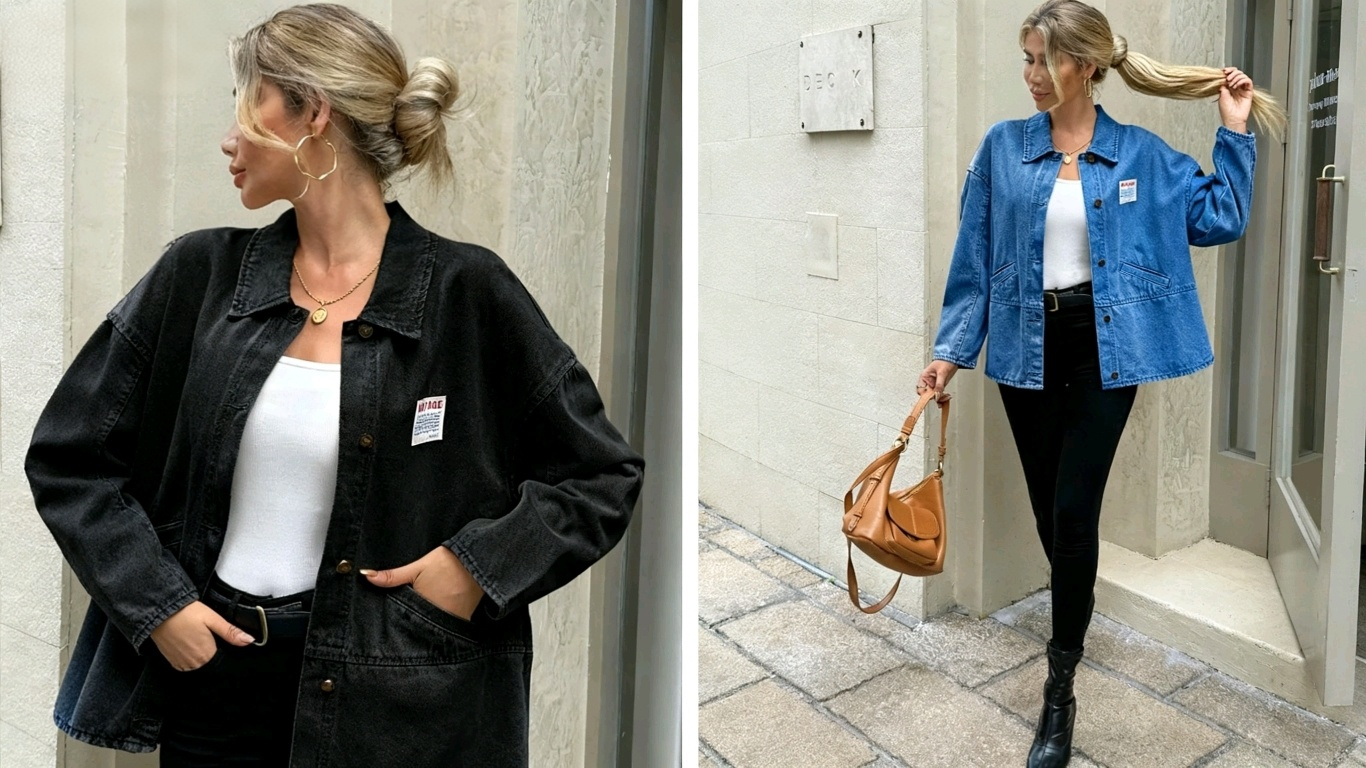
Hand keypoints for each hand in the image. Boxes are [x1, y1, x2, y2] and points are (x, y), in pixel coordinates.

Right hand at [150, 601, 254, 670]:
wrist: (159, 611)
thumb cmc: (187, 613)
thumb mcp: (213, 619)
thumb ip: (231, 632)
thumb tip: (250, 641)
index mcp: (205, 655)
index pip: (222, 664)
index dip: (226, 655)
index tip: (225, 645)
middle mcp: (192, 663)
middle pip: (209, 666)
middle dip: (214, 656)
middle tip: (212, 640)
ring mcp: (180, 663)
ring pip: (197, 666)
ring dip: (202, 658)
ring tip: (201, 640)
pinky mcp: (171, 660)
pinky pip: (185, 664)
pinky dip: (190, 658)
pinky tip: (191, 644)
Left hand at [362, 546, 485, 620]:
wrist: (480, 561)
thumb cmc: (448, 563)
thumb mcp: (418, 567)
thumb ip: (393, 576)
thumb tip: (366, 575)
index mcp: (422, 607)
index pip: (403, 619)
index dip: (395, 619)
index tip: (388, 624)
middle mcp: (436, 619)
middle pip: (417, 625)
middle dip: (410, 623)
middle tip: (404, 620)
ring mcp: (451, 620)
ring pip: (431, 625)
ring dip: (425, 623)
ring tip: (422, 614)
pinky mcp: (463, 619)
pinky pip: (446, 624)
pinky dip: (440, 621)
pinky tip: (438, 612)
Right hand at [917, 360, 958, 402]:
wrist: (953, 358)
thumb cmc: (945, 362)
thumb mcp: (942, 373)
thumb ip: (939, 384)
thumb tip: (937, 394)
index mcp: (924, 377)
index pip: (921, 390)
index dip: (925, 395)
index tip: (933, 396)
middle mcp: (928, 382)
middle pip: (928, 395)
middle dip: (935, 397)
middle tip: (943, 397)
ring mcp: (934, 384)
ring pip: (934, 396)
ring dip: (940, 398)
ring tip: (947, 397)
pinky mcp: (940, 386)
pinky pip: (940, 394)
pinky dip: (943, 398)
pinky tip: (947, 398)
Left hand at [1218, 66, 1253, 131]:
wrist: (1232, 118)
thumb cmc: (1226, 110)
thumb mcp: (1221, 95)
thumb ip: (1223, 85)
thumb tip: (1223, 77)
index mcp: (1229, 87)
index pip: (1231, 75)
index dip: (1229, 71)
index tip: (1224, 71)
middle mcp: (1237, 87)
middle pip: (1238, 73)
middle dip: (1232, 73)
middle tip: (1228, 78)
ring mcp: (1243, 89)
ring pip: (1243, 75)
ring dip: (1236, 77)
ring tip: (1231, 85)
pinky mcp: (1249, 91)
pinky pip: (1248, 81)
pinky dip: (1242, 80)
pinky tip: (1236, 85)